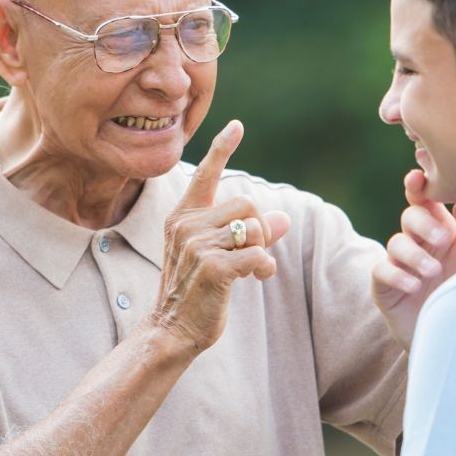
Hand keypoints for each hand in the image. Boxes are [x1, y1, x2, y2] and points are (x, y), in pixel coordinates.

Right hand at [150, 120, 291, 354]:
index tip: (237, 126)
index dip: (222, 149)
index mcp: (183, 217)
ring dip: (263, 249)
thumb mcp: (218, 256)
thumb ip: (247, 234)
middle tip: (253, 254)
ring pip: (254, 227)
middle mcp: (186, 226)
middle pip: (246, 203)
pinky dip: (265, 267)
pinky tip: (257, 278)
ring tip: (254, 270)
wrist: (172, 330)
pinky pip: (258, 254)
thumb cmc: (196, 293)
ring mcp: (197, 245)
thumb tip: (284, 218)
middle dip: (259, 228)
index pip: (205, 175)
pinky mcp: (213, 267)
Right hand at [371, 169, 455, 348]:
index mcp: (441, 230)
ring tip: (434, 272)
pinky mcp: (385, 287)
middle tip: (444, 240)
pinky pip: (381, 271)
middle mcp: (419, 243)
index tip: (419, 178)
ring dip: (414, 254)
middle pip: (410, 216)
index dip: (418, 186)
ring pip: (396, 243)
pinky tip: (414, 286)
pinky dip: (397, 275)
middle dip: (424, 223)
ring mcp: (400, 264)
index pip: (425, 201)